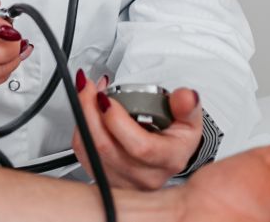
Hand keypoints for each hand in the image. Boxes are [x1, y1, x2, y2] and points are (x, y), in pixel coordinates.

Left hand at [70, 72, 204, 189]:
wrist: (164, 158)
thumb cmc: (174, 140)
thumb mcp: (189, 121)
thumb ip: (187, 106)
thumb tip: (186, 96)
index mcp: (168, 160)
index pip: (140, 147)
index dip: (117, 121)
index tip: (106, 98)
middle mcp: (144, 176)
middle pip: (106, 147)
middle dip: (90, 111)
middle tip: (89, 88)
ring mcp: (123, 180)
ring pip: (90, 150)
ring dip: (83, 116)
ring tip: (88, 95)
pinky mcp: (104, 178)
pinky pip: (83, 153)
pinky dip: (80, 128)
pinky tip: (87, 112)